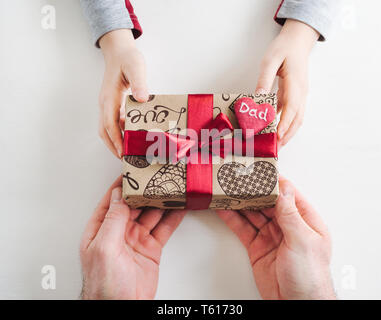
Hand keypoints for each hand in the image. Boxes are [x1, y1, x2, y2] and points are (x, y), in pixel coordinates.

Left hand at [80, 176, 185, 299]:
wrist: (122, 308)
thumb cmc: (104, 285)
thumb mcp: (105, 248)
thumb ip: (113, 220)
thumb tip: (120, 195)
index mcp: (102, 228)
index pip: (113, 199)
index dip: (123, 183)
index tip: (134, 169)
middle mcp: (119, 231)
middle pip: (135, 204)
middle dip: (147, 189)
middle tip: (159, 174)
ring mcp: (136, 239)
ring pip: (152, 214)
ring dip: (162, 201)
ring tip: (173, 186)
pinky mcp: (151, 248)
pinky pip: (164, 229)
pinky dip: (173, 217)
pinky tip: (180, 207)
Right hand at [98, 29, 148, 157]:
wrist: (118, 52)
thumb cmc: (127, 58)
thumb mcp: (136, 67)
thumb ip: (139, 82)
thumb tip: (141, 99)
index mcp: (110, 97)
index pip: (110, 124)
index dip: (116, 140)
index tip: (122, 153)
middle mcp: (105, 103)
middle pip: (104, 131)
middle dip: (113, 146)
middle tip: (124, 159)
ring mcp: (107, 104)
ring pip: (107, 128)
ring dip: (115, 141)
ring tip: (129, 152)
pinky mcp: (112, 104)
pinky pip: (113, 122)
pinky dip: (120, 132)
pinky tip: (132, 136)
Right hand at [217, 177, 335, 299]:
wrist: (296, 304)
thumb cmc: (310, 277)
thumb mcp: (302, 241)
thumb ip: (290, 214)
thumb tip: (284, 189)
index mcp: (305, 221)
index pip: (288, 194)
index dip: (273, 181)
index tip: (259, 170)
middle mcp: (288, 226)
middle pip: (267, 202)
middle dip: (253, 190)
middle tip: (237, 178)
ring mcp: (271, 236)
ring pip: (252, 213)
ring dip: (240, 202)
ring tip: (227, 189)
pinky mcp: (257, 247)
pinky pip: (243, 229)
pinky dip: (232, 218)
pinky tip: (224, 209)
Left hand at [256, 19, 318, 148]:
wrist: (298, 40)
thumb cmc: (284, 48)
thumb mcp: (270, 60)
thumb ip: (264, 79)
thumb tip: (258, 98)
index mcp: (295, 83)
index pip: (291, 108)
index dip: (285, 124)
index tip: (278, 137)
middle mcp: (301, 92)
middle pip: (297, 119)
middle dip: (288, 135)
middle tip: (276, 149)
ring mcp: (300, 95)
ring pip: (297, 119)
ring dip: (288, 133)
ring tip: (276, 145)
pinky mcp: (296, 95)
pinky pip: (292, 113)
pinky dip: (286, 124)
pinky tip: (276, 130)